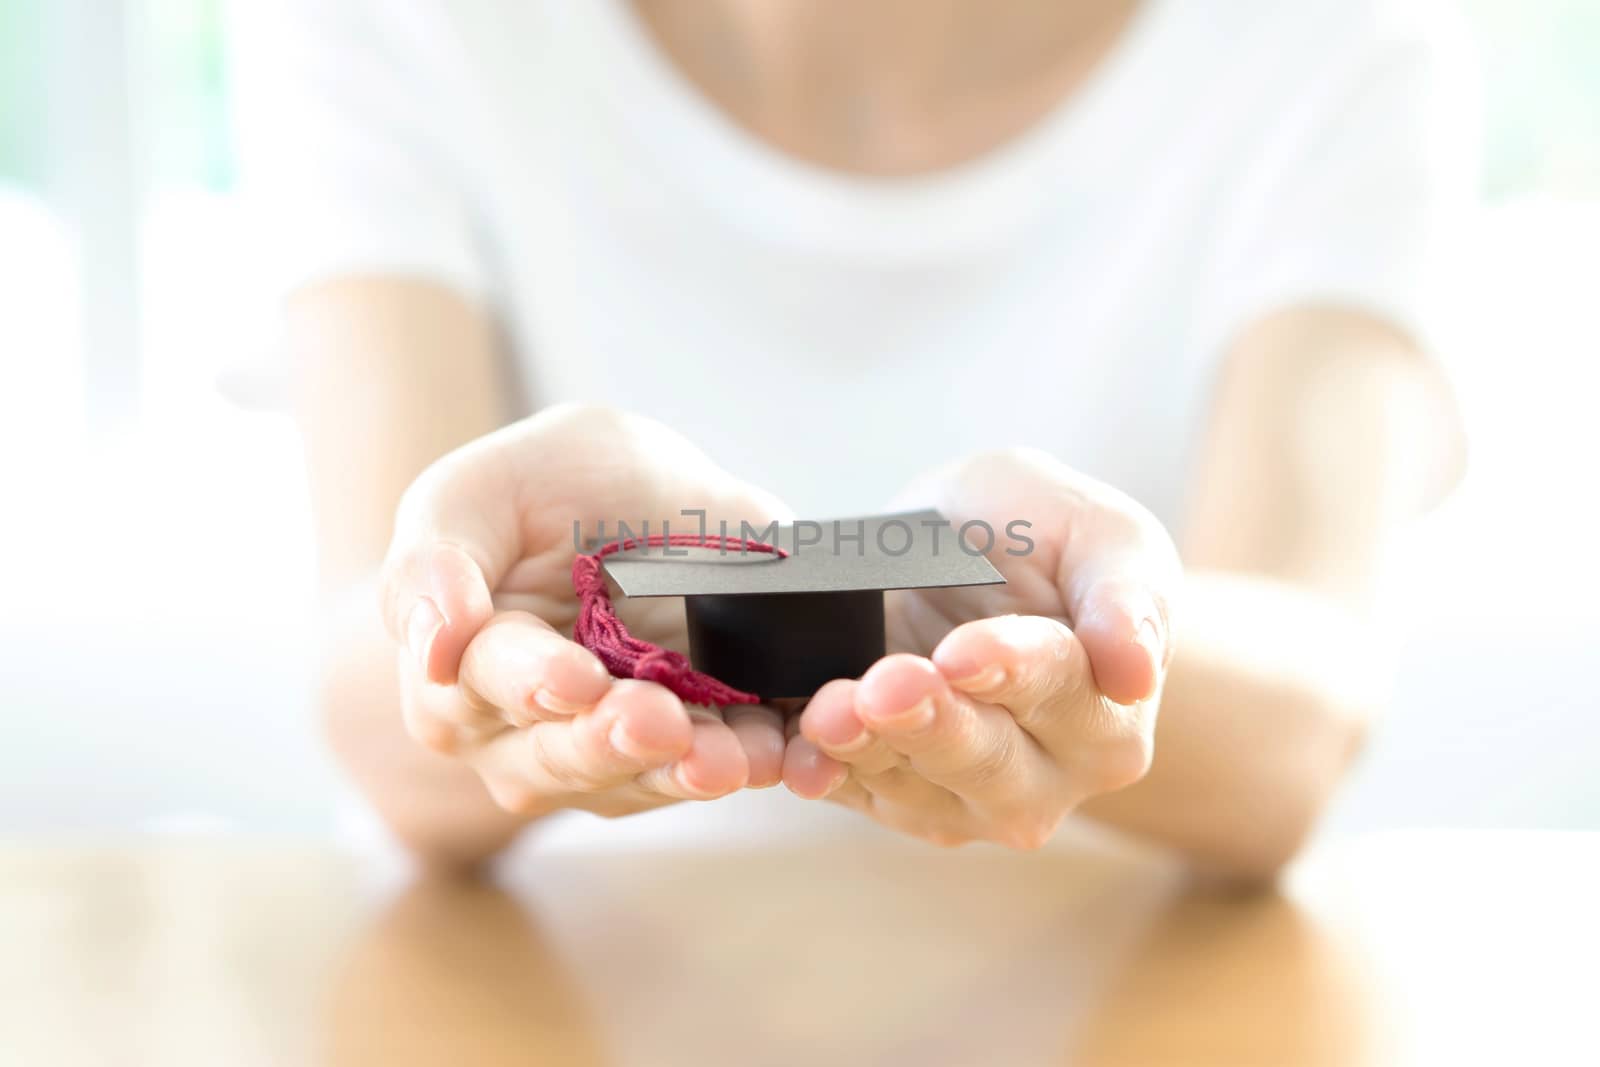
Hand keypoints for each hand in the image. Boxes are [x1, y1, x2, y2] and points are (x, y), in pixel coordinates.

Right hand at [378, 404, 792, 819]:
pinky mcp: (674, 761)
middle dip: (611, 742)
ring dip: (679, 773)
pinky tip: (770, 756)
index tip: (575, 679)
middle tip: (661, 724)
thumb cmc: (546, 486)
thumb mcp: (481, 490)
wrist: (642, 494)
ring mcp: (594, 756)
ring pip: (630, 782)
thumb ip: (434, 558)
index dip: (528, 682)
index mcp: (458, 664)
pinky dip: (739, 764)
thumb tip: (431, 646)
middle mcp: (514, 731)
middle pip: (555, 755)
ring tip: (727, 759)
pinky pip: (700, 775)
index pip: (484, 682)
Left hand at [781, 449, 1181, 847]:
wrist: (971, 556)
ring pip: (915, 788)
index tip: (964, 653)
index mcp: (1107, 710)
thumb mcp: (1099, 531)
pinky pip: (856, 795)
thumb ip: (1127, 591)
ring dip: (868, 752)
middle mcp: (1046, 774)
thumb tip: (1137, 670)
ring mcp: (966, 798)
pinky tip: (798, 756)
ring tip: (829, 712)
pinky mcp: (894, 799)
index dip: (1011, 672)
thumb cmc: (1047, 538)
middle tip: (886, 686)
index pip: (1062, 692)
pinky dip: (824, 774)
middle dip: (932, 723)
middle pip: (988, 761)